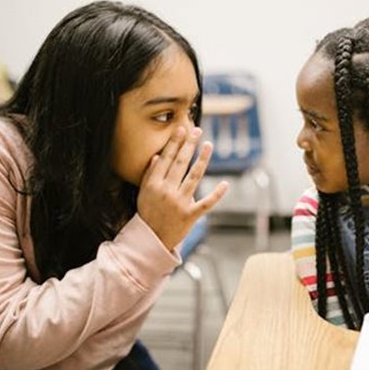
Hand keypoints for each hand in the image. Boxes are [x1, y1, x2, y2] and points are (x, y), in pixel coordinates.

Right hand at [136, 126, 228, 250]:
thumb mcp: (143, 193)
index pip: (166, 159)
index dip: (174, 143)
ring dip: (202, 160)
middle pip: (180, 163)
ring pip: (194, 177)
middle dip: (189, 145)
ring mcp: (179, 203)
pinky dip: (217, 194)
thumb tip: (158, 156)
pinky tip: (225, 183)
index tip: (181, 129)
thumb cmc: (148, 213)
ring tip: (208, 145)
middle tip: (197, 130)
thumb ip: (150, 174)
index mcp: (153, 184)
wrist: (151, 240)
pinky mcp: (190, 216)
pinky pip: (206, 203)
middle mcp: (166, 192)